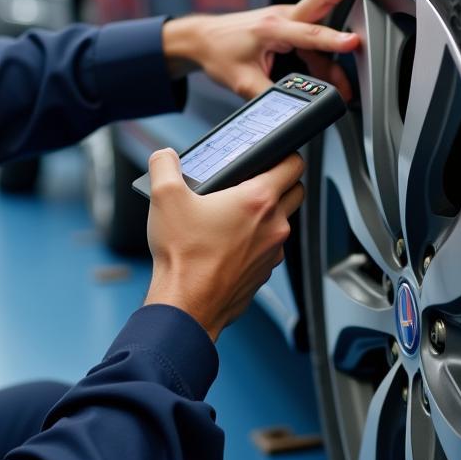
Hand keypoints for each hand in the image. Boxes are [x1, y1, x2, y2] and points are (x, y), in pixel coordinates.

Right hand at [143, 149, 304, 340]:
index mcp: (258, 200)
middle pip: (296, 192)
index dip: (286, 153)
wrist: (186, 306)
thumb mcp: (164, 196)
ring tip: (233, 213)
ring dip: (267, 214)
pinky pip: (268, 249)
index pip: (294, 165)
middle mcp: (273, 225)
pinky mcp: (263, 274)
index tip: (274, 153)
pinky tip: (228, 243)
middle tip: (252, 180)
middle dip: (281, 182)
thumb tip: (165, 156)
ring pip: (283, 222)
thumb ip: (165, 165)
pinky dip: (256, 242)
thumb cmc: (183, 256)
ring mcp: (272, 253)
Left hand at [162, 0, 370, 99]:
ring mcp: (285, 19)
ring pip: (320, 31)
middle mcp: (281, 17)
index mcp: (270, 28)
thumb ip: (271, 95)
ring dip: (336, 53)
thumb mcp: (242, 82)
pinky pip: (311, 41)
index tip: (353, 42)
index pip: (308, 34)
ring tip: (347, 87)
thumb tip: (292, 108)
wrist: (201, 39)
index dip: (332, 40)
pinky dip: (323, 57)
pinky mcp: (286, 26)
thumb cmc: (218, 53)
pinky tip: (329, 78)